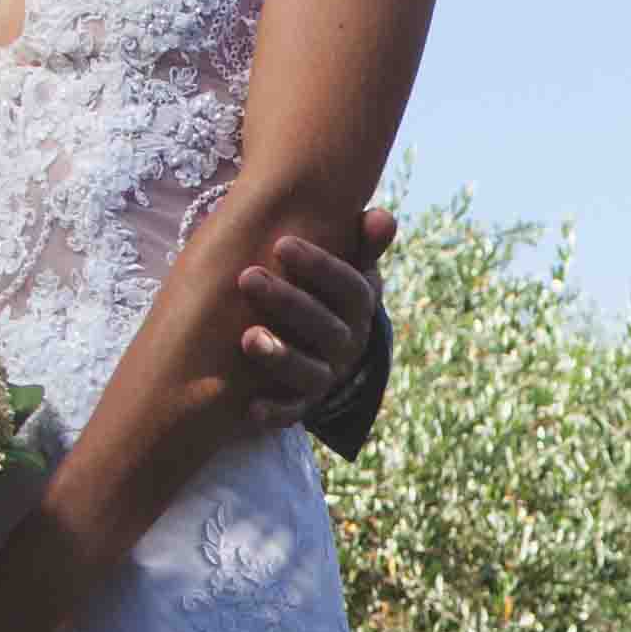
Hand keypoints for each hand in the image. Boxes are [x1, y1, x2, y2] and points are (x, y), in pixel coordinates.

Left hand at [230, 201, 394, 429]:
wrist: (318, 342)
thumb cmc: (323, 289)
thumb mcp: (345, 264)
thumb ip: (361, 242)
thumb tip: (383, 218)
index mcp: (359, 307)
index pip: (350, 286)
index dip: (320, 266)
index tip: (281, 243)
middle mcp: (349, 344)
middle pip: (326, 327)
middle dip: (288, 302)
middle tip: (248, 277)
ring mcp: (327, 376)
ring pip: (311, 372)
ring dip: (282, 356)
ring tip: (248, 338)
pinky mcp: (303, 404)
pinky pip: (293, 413)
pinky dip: (275, 412)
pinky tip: (250, 407)